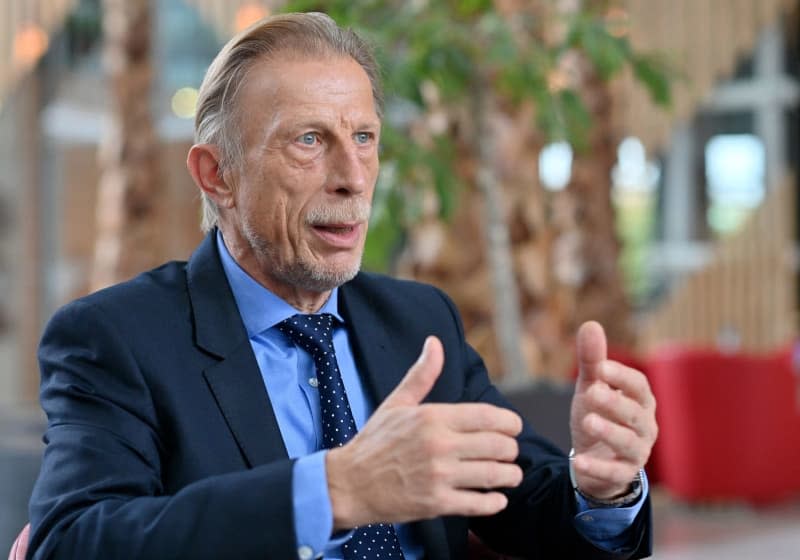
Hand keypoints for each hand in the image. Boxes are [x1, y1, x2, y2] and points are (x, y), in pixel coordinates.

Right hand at [326, 336, 523, 529]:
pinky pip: (479, 504)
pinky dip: (495, 502)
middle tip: (510, 452)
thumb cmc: (374, 442)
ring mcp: (439, 476)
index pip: (489, 417)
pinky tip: (496, 498)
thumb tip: (435, 343)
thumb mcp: (397, 403)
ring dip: (510, 475)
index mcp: (433, 417)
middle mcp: (439, 445)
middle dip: (511, 450)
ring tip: (511, 475)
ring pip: (494, 475)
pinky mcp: (436, 503)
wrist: (348, 484)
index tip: (514, 427)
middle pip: (498, 446)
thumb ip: (422, 374)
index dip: (510, 423)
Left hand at [569, 322, 657, 499]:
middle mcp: (645, 425)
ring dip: (609, 432)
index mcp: (640, 400)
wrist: (596, 457)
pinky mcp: (623, 474)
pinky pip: (615, 472)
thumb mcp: (591, 387)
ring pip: (629, 443)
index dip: (621, 376)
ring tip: (588, 422)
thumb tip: (591, 324)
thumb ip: (592, 360)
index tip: (600, 367)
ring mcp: (637, 451)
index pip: (638, 385)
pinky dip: (598, 467)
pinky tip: (579, 461)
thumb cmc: (599, 414)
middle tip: (592, 392)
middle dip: (615, 402)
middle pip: (635, 413)